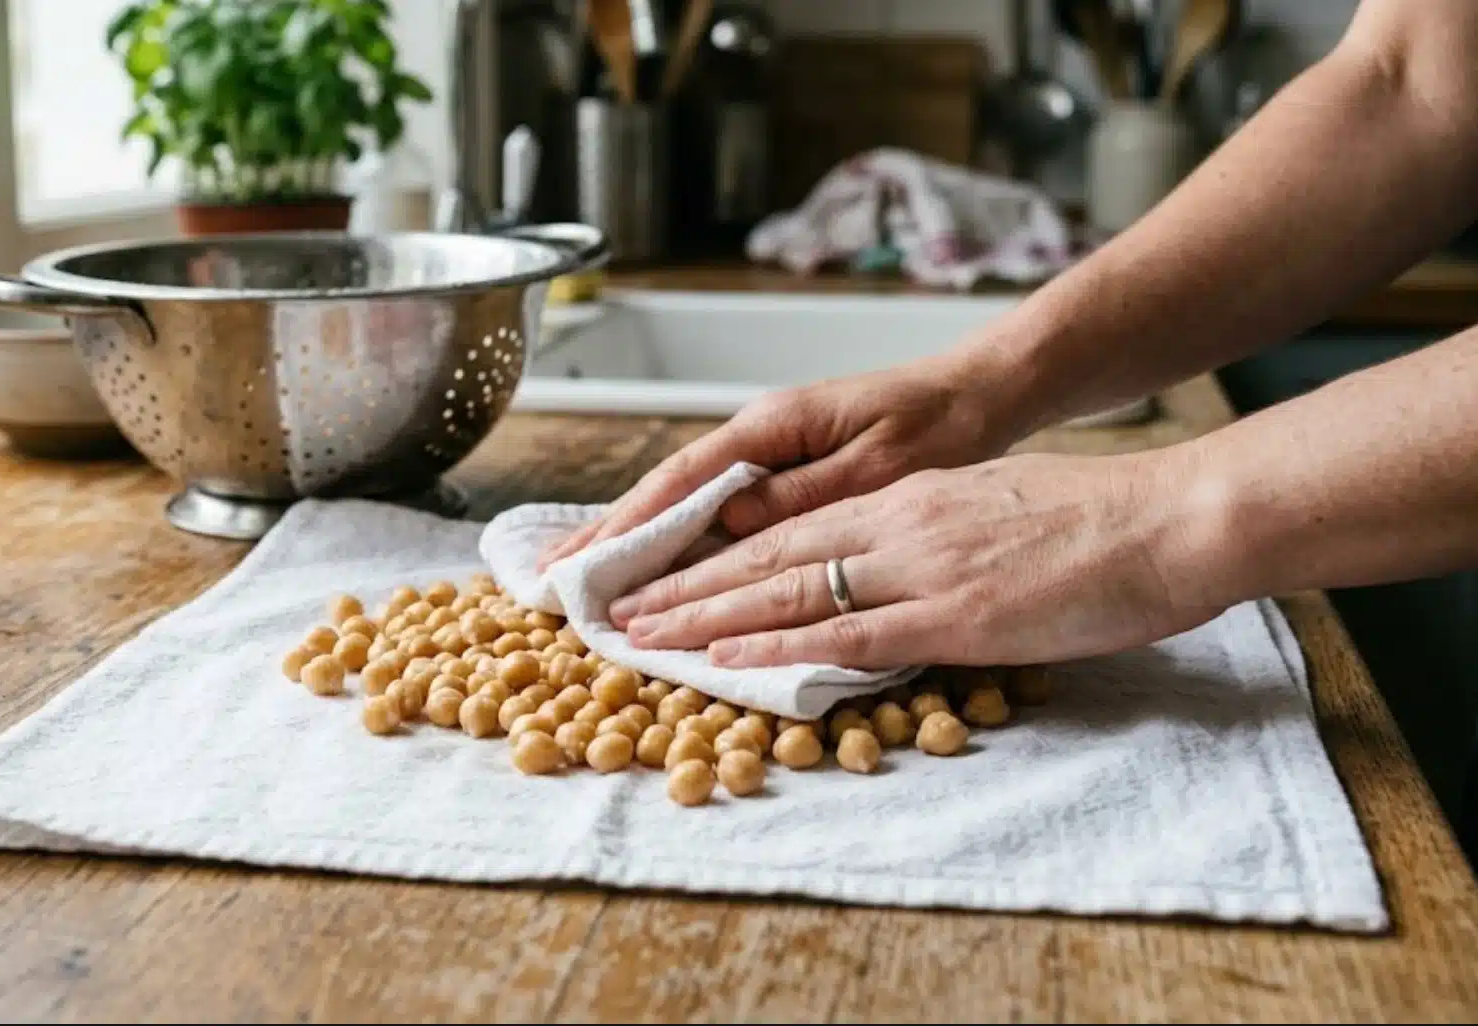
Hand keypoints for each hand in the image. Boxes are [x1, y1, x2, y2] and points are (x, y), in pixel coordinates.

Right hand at [538, 354, 1023, 568]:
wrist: (980, 392)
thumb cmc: (939, 423)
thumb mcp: (877, 464)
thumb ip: (802, 495)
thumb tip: (729, 524)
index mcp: (772, 427)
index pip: (680, 482)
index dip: (626, 526)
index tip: (581, 564)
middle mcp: (759, 436)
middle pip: (666, 492)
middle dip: (608, 535)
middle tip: (549, 578)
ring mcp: (769, 454)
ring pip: (687, 504)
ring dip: (636, 542)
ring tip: (582, 578)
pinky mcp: (786, 472)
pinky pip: (720, 511)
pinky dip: (681, 539)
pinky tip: (655, 566)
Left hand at [607, 451, 1228, 668]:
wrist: (1170, 520)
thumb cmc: (1095, 522)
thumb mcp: (992, 512)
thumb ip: (931, 537)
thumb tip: (890, 568)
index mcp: (906, 499)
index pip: (788, 525)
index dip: (717, 552)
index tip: (664, 570)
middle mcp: (897, 524)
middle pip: (766, 555)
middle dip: (685, 583)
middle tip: (619, 606)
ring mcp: (920, 568)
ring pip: (787, 591)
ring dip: (706, 616)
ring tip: (643, 633)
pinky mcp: (954, 615)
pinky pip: (847, 636)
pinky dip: (778, 650)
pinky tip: (728, 662)